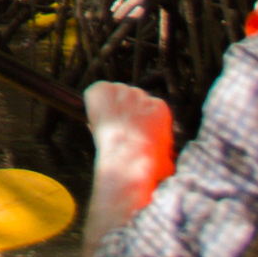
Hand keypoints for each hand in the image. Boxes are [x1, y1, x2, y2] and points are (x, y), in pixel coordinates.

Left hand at [84, 80, 176, 238]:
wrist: (128, 158)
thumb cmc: (148, 166)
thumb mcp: (165, 161)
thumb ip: (162, 153)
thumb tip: (164, 163)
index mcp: (160, 109)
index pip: (147, 107)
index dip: (138, 121)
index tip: (131, 133)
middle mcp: (141, 95)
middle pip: (130, 98)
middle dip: (124, 113)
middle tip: (118, 132)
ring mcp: (120, 91)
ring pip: (113, 96)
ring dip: (109, 109)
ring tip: (107, 129)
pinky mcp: (101, 91)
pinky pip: (95, 93)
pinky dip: (92, 104)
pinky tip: (94, 118)